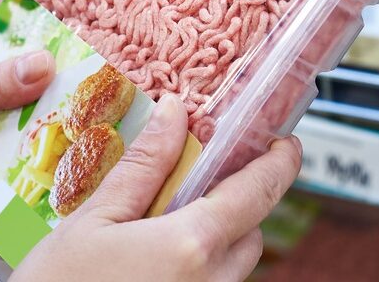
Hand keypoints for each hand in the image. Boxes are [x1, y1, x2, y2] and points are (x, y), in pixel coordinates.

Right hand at [14, 96, 302, 281]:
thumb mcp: (94, 219)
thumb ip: (143, 166)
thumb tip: (175, 113)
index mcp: (192, 246)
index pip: (258, 193)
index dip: (279, 163)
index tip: (284, 142)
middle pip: (249, 234)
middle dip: (232, 205)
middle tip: (193, 184)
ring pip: (231, 268)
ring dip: (212, 242)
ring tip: (159, 228)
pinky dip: (194, 271)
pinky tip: (151, 264)